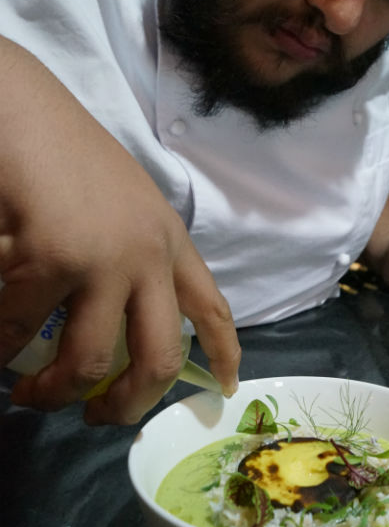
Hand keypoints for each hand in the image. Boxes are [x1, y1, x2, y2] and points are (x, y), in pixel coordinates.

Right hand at [0, 39, 240, 424]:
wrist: (23, 106)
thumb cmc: (64, 151)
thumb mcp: (120, 207)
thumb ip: (131, 259)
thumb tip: (114, 329)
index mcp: (168, 239)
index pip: (211, 306)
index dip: (224, 353)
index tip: (228, 388)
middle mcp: (150, 253)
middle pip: (159, 358)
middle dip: (129, 406)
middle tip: (95, 420)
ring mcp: (106, 257)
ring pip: (87, 363)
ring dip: (54, 394)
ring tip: (28, 396)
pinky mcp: (55, 257)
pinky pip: (20, 332)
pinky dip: (1, 348)